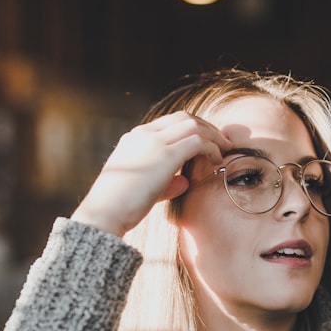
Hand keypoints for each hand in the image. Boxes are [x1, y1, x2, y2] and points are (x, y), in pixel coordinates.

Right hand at [71, 111, 229, 236]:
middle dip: (207, 127)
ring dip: (213, 136)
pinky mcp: (165, 155)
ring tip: (225, 149)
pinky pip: (197, 141)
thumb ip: (165, 182)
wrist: (105, 213)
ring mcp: (154, 142)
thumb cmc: (121, 207)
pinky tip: (217, 160)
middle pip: (184, 117)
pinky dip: (211, 148)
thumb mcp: (143, 188)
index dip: (192, 129)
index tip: (207, 141)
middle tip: (222, 142)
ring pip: (193, 125)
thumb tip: (185, 182)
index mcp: (134, 138)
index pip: (169, 122)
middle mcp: (144, 134)